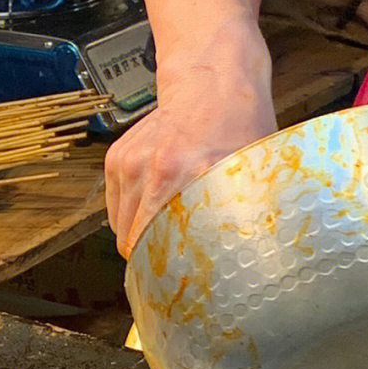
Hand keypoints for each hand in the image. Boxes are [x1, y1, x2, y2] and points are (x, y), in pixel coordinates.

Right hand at [105, 15, 276, 257]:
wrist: (211, 81)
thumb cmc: (239, 126)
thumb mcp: (253, 173)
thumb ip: (244, 215)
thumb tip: (249, 259)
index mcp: (191, 176)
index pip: (167, 249)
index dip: (172, 274)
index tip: (182, 287)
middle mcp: (155, 172)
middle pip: (138, 246)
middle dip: (154, 261)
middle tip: (175, 264)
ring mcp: (130, 166)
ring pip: (121, 232)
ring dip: (140, 239)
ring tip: (166, 232)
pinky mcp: (115, 161)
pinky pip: (114, 211)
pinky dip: (130, 218)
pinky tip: (154, 207)